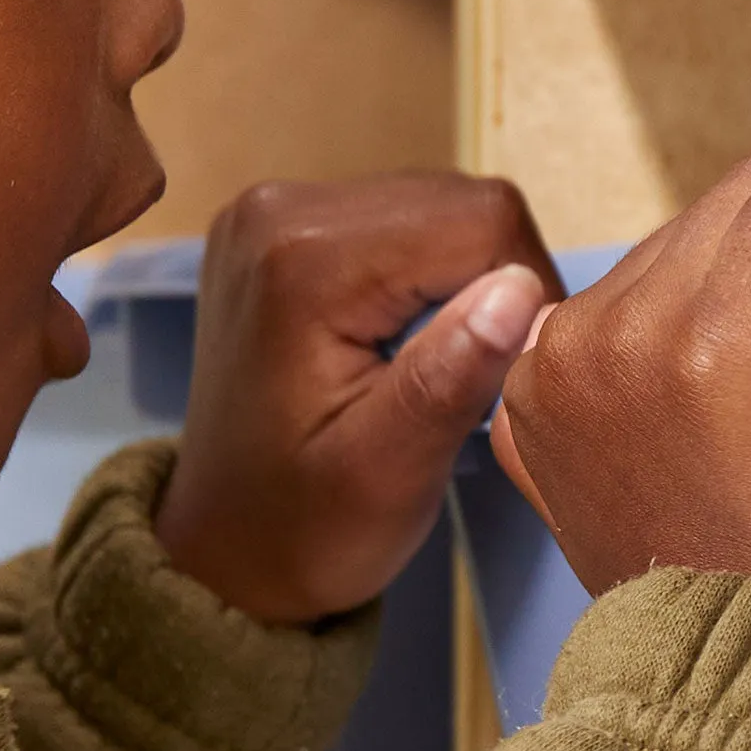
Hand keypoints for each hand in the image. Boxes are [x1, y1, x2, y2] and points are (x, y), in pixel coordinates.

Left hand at [153, 172, 557, 626]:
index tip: (509, 377)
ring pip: (435, 206)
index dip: (525, 294)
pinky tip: (405, 341)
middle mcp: (279, 208)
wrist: (226, 548)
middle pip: (459, 203)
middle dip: (492, 285)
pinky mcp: (277, 227)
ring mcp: (271, 210)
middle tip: (476, 379)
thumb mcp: (389, 473)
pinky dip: (424, 275)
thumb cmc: (306, 527)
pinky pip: (395, 219)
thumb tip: (522, 288)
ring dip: (460, 279)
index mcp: (304, 261)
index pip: (481, 222)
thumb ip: (450, 377)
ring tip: (437, 367)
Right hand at [489, 156, 750, 619]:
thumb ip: (611, 426)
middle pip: (685, 232)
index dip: (709, 301)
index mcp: (527, 401)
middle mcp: (565, 359)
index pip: (625, 286)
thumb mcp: (614, 513)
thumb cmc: (725, 609)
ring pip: (741, 204)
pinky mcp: (728, 334)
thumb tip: (670, 359)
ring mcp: (639, 339)